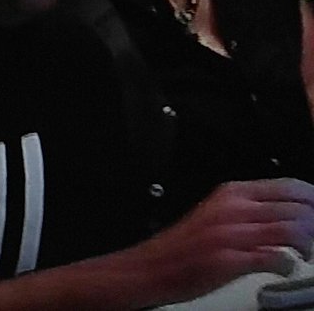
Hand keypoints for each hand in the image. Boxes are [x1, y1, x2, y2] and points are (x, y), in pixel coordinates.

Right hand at [128, 178, 313, 303]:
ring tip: (304, 255)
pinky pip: (277, 259)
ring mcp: (233, 234)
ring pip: (293, 231)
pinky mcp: (231, 260)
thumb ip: (250, 208)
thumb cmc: (187, 244)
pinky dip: (289, 266)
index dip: (313, 199)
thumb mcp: (218, 212)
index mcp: (231, 192)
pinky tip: (284, 268)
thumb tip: (289, 210)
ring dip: (308, 246)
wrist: (155, 265)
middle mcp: (234, 209)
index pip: (289, 186)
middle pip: (297, 209)